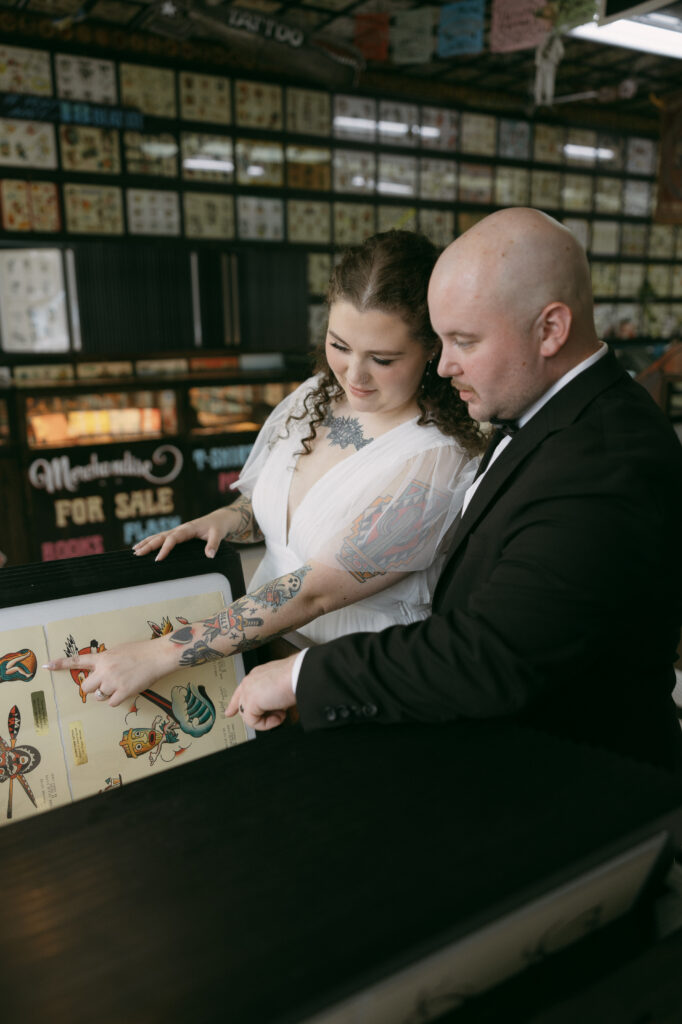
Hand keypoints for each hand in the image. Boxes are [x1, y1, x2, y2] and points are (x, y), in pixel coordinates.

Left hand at [44, 637, 176, 707]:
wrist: (158, 656)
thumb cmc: (142, 651)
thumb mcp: (119, 651)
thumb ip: (107, 660)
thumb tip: (101, 670)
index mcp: (103, 658)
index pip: (77, 660)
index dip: (61, 664)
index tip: (47, 666)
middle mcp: (104, 670)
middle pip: (86, 687)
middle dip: (92, 688)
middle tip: (102, 685)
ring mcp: (113, 682)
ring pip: (98, 696)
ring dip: (106, 694)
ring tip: (119, 686)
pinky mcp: (123, 692)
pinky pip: (111, 703)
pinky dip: (116, 700)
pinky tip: (125, 691)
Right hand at [133, 508, 232, 561]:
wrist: (219, 519)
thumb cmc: (218, 526)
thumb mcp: (219, 534)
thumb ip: (214, 544)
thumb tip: (210, 555)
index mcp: (187, 529)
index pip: (172, 539)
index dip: (165, 548)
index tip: (158, 559)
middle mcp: (180, 529)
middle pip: (161, 536)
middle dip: (148, 545)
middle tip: (137, 554)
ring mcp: (177, 531)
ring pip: (158, 536)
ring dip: (146, 542)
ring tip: (135, 550)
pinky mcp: (177, 534)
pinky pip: (162, 537)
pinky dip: (151, 541)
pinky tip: (143, 546)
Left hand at [226, 655, 297, 730]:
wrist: (301, 673)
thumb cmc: (298, 676)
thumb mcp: (283, 687)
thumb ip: (274, 695)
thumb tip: (278, 706)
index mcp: (258, 674)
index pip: (242, 690)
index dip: (234, 704)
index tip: (229, 713)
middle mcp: (251, 680)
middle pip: (240, 704)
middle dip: (253, 716)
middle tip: (274, 718)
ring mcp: (248, 690)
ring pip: (247, 715)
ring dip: (266, 719)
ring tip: (282, 713)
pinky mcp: (251, 701)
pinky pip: (252, 722)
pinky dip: (267, 724)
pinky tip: (280, 716)